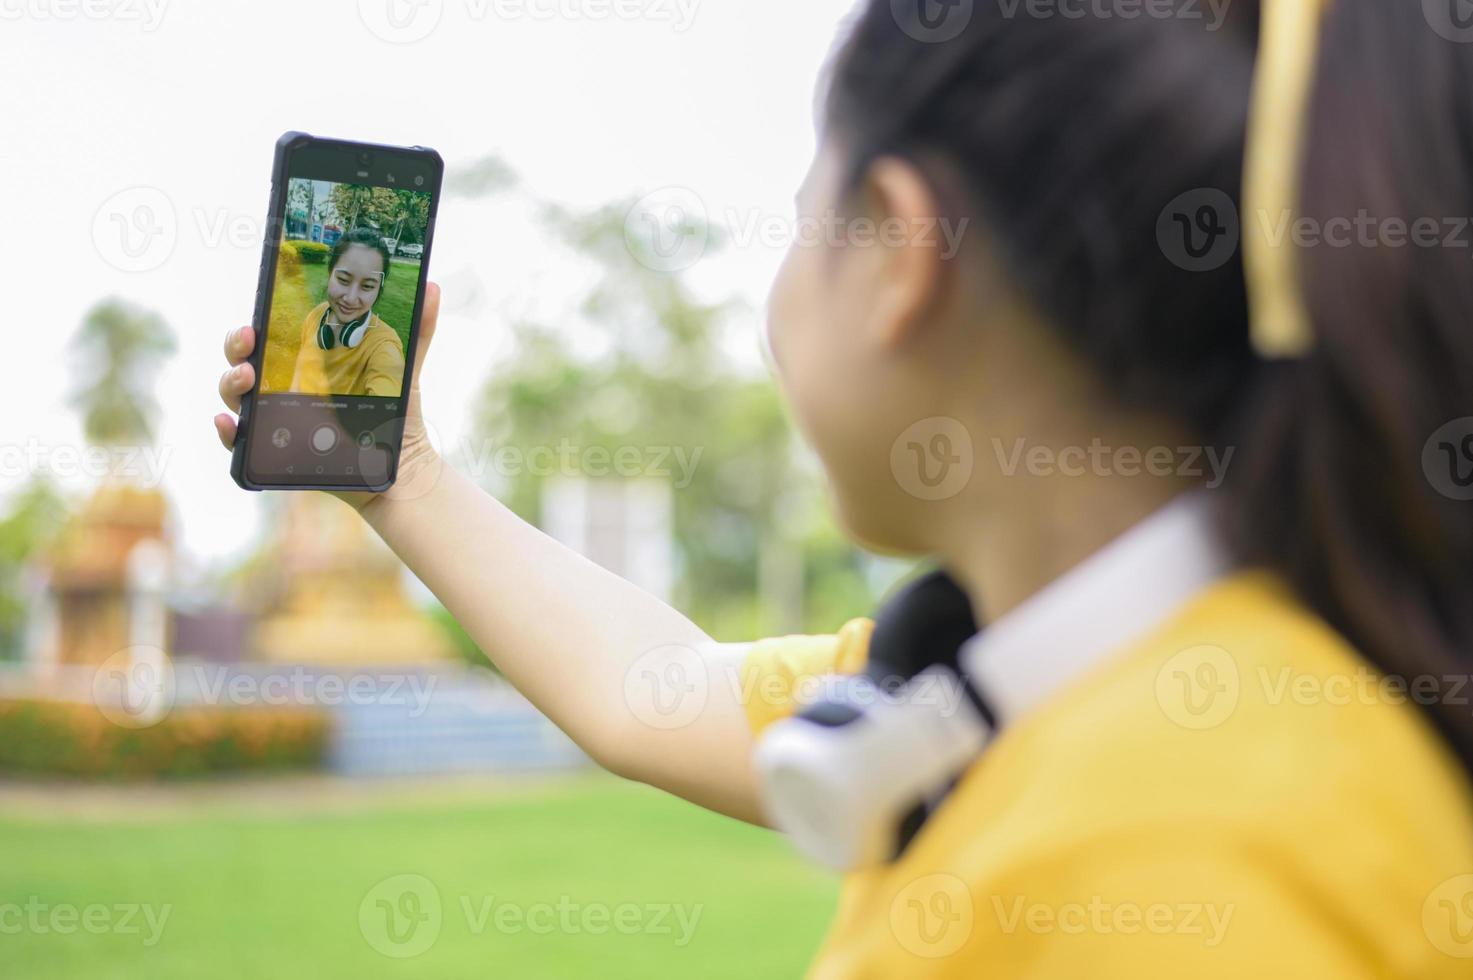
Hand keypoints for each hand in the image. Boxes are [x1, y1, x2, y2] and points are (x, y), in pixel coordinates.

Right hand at [215, 282, 444, 514]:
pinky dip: (228, 433)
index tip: (255, 319)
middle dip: (235, 347)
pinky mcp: (278, 452)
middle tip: (249, 340)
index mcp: (306, 365)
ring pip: (236, 399)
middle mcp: (285, 390)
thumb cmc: (396, 417)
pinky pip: (241, 444)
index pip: (266, 339)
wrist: (401, 468)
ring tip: (247, 378)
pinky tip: (230, 423)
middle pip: (242, 362)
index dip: (251, 327)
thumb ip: (419, 330)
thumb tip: (433, 287)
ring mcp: (278, 420)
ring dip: (230, 383)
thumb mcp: (403, 369)